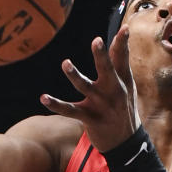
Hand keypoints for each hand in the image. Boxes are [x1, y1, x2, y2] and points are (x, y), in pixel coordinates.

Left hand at [39, 27, 140, 152]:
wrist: (127, 143)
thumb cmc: (124, 108)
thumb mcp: (128, 86)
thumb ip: (121, 63)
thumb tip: (120, 37)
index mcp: (123, 81)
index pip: (123, 58)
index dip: (123, 43)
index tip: (124, 28)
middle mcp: (114, 91)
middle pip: (107, 70)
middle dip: (101, 56)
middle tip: (97, 41)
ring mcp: (102, 105)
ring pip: (86, 87)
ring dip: (75, 76)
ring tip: (65, 64)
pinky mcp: (90, 119)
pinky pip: (70, 110)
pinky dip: (56, 105)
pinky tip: (43, 98)